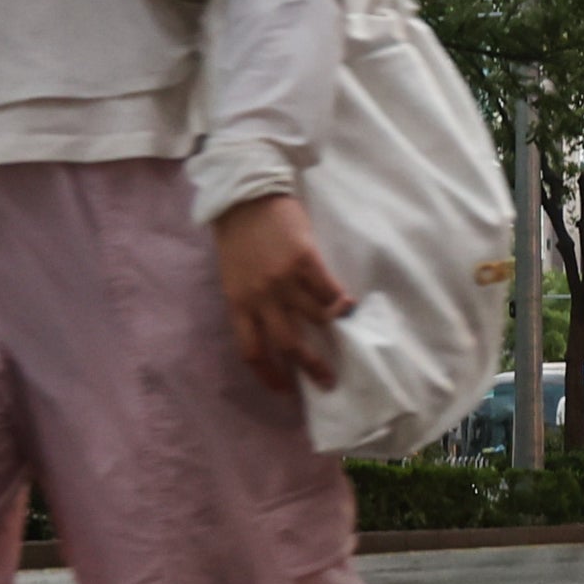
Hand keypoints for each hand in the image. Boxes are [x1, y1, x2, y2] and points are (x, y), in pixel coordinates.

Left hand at [213, 191, 354, 392]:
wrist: (246, 194)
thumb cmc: (237, 234)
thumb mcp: (233, 275)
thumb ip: (250, 300)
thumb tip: (276, 326)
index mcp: (237, 302)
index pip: (252, 350)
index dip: (269, 374)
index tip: (284, 389)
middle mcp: (260, 296)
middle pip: (288, 343)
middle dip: (310, 367)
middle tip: (327, 381)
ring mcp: (284, 279)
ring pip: (315, 318)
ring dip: (333, 330)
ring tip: (346, 334)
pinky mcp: (306, 260)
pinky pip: (329, 291)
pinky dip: (342, 303)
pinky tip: (349, 307)